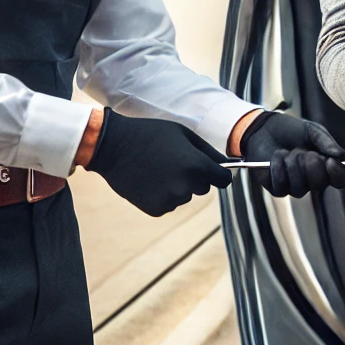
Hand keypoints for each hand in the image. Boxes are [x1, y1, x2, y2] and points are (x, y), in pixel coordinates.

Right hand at [86, 109, 231, 216]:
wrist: (114, 146)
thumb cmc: (151, 134)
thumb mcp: (183, 134)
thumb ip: (209, 152)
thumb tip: (230, 165)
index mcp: (196, 166)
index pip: (223, 180)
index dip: (218, 174)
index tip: (212, 170)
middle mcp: (186, 186)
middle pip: (203, 188)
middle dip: (194, 177)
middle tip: (173, 161)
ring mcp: (171, 200)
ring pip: (185, 196)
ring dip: (177, 186)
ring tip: (157, 168)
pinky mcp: (156, 210)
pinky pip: (169, 203)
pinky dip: (162, 195)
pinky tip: (149, 180)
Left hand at [240, 111, 344, 197]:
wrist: (264, 128)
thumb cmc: (291, 130)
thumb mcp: (311, 130)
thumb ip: (326, 142)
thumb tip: (342, 156)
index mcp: (326, 166)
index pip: (341, 180)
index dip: (338, 173)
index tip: (330, 160)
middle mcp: (312, 180)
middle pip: (320, 184)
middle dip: (310, 164)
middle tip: (301, 150)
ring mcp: (295, 186)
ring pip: (300, 187)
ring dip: (292, 164)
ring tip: (287, 151)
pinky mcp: (277, 188)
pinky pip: (281, 186)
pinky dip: (277, 168)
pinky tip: (276, 156)